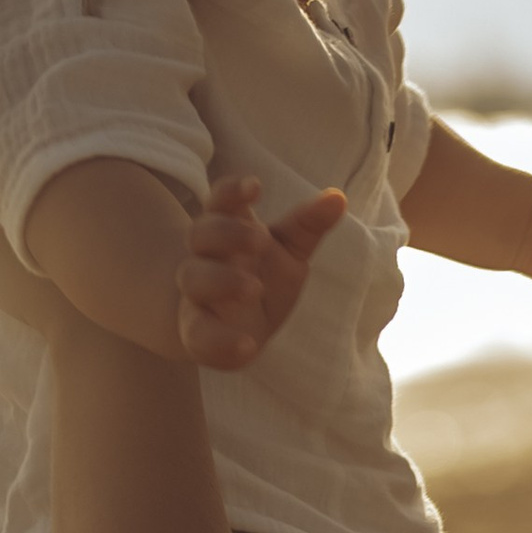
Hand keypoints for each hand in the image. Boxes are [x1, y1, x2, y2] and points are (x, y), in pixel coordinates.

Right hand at [176, 174, 349, 370]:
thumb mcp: (290, 250)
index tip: (255, 187)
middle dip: (226, 233)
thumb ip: (309, 225)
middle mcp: (205, 257)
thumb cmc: (263, 277)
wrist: (236, 327)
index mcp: (226, 229)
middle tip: (259, 240)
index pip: (220, 201)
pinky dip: (221, 341)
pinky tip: (248, 346)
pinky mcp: (196, 333)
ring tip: (254, 288)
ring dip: (221, 280)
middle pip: (200, 233)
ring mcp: (196, 295)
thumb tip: (338, 197)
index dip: (231, 191)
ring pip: (193, 278)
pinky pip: (200, 335)